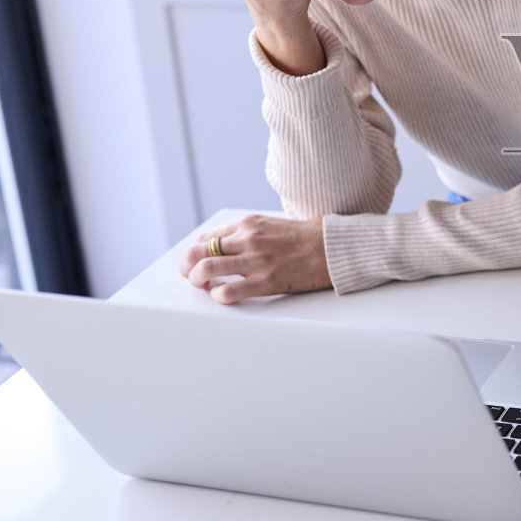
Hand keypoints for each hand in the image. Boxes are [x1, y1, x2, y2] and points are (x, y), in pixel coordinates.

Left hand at [179, 215, 332, 303]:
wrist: (333, 247)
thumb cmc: (304, 238)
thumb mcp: (268, 224)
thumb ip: (241, 233)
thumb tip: (212, 243)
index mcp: (247, 224)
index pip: (205, 238)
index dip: (195, 254)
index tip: (197, 264)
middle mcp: (247, 239)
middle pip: (197, 252)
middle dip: (187, 267)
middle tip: (191, 277)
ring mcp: (256, 261)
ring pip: (206, 270)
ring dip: (197, 281)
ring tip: (204, 287)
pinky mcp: (266, 282)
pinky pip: (228, 292)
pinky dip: (218, 296)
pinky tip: (223, 295)